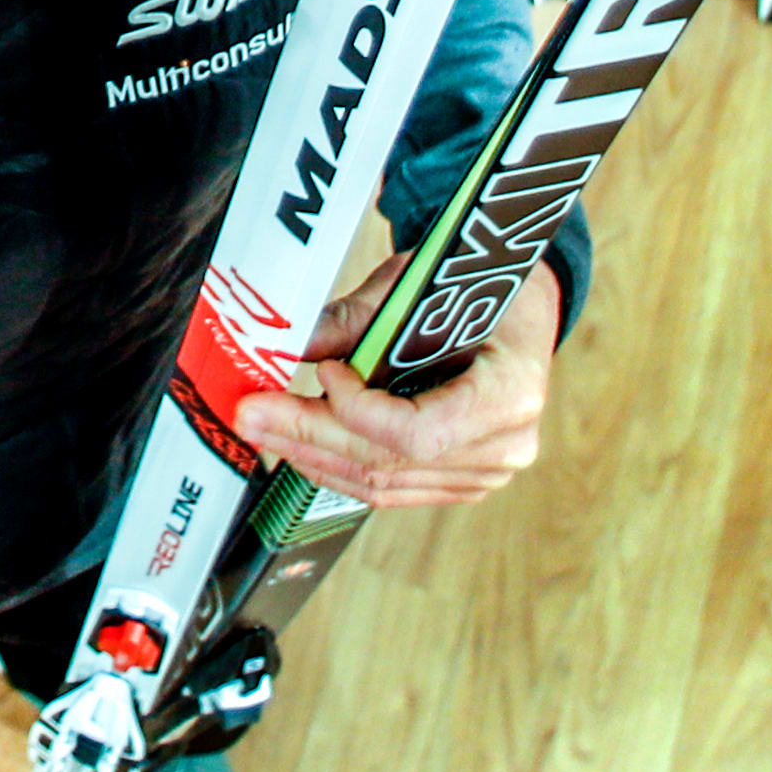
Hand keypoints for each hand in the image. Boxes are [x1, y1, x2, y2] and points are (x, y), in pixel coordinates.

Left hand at [228, 254, 562, 509]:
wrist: (520, 308)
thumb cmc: (475, 285)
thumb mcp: (419, 284)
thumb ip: (355, 320)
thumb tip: (285, 342)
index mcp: (511, 391)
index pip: (420, 431)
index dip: (359, 412)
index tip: (321, 374)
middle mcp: (505, 444)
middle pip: (390, 461)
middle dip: (310, 435)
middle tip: (251, 413)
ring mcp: (486, 471)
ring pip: (384, 482)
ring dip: (314, 455)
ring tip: (263, 428)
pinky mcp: (462, 479)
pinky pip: (393, 487)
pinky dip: (340, 467)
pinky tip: (299, 445)